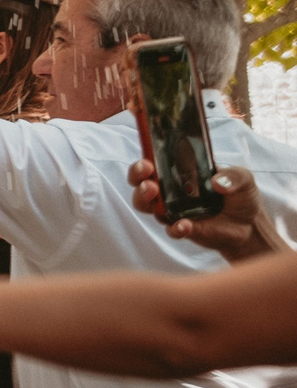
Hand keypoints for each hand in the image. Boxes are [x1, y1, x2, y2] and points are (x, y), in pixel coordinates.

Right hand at [129, 160, 286, 260]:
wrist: (250, 225)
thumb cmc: (240, 196)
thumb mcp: (243, 178)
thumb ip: (233, 175)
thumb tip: (218, 182)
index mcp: (181, 172)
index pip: (155, 162)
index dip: (145, 158)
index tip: (146, 158)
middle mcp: (171, 190)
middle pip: (141, 182)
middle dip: (138, 176)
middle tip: (146, 173)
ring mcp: (173, 210)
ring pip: (147, 205)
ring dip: (144, 198)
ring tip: (153, 192)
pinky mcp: (182, 228)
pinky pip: (171, 229)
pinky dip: (175, 227)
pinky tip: (184, 224)